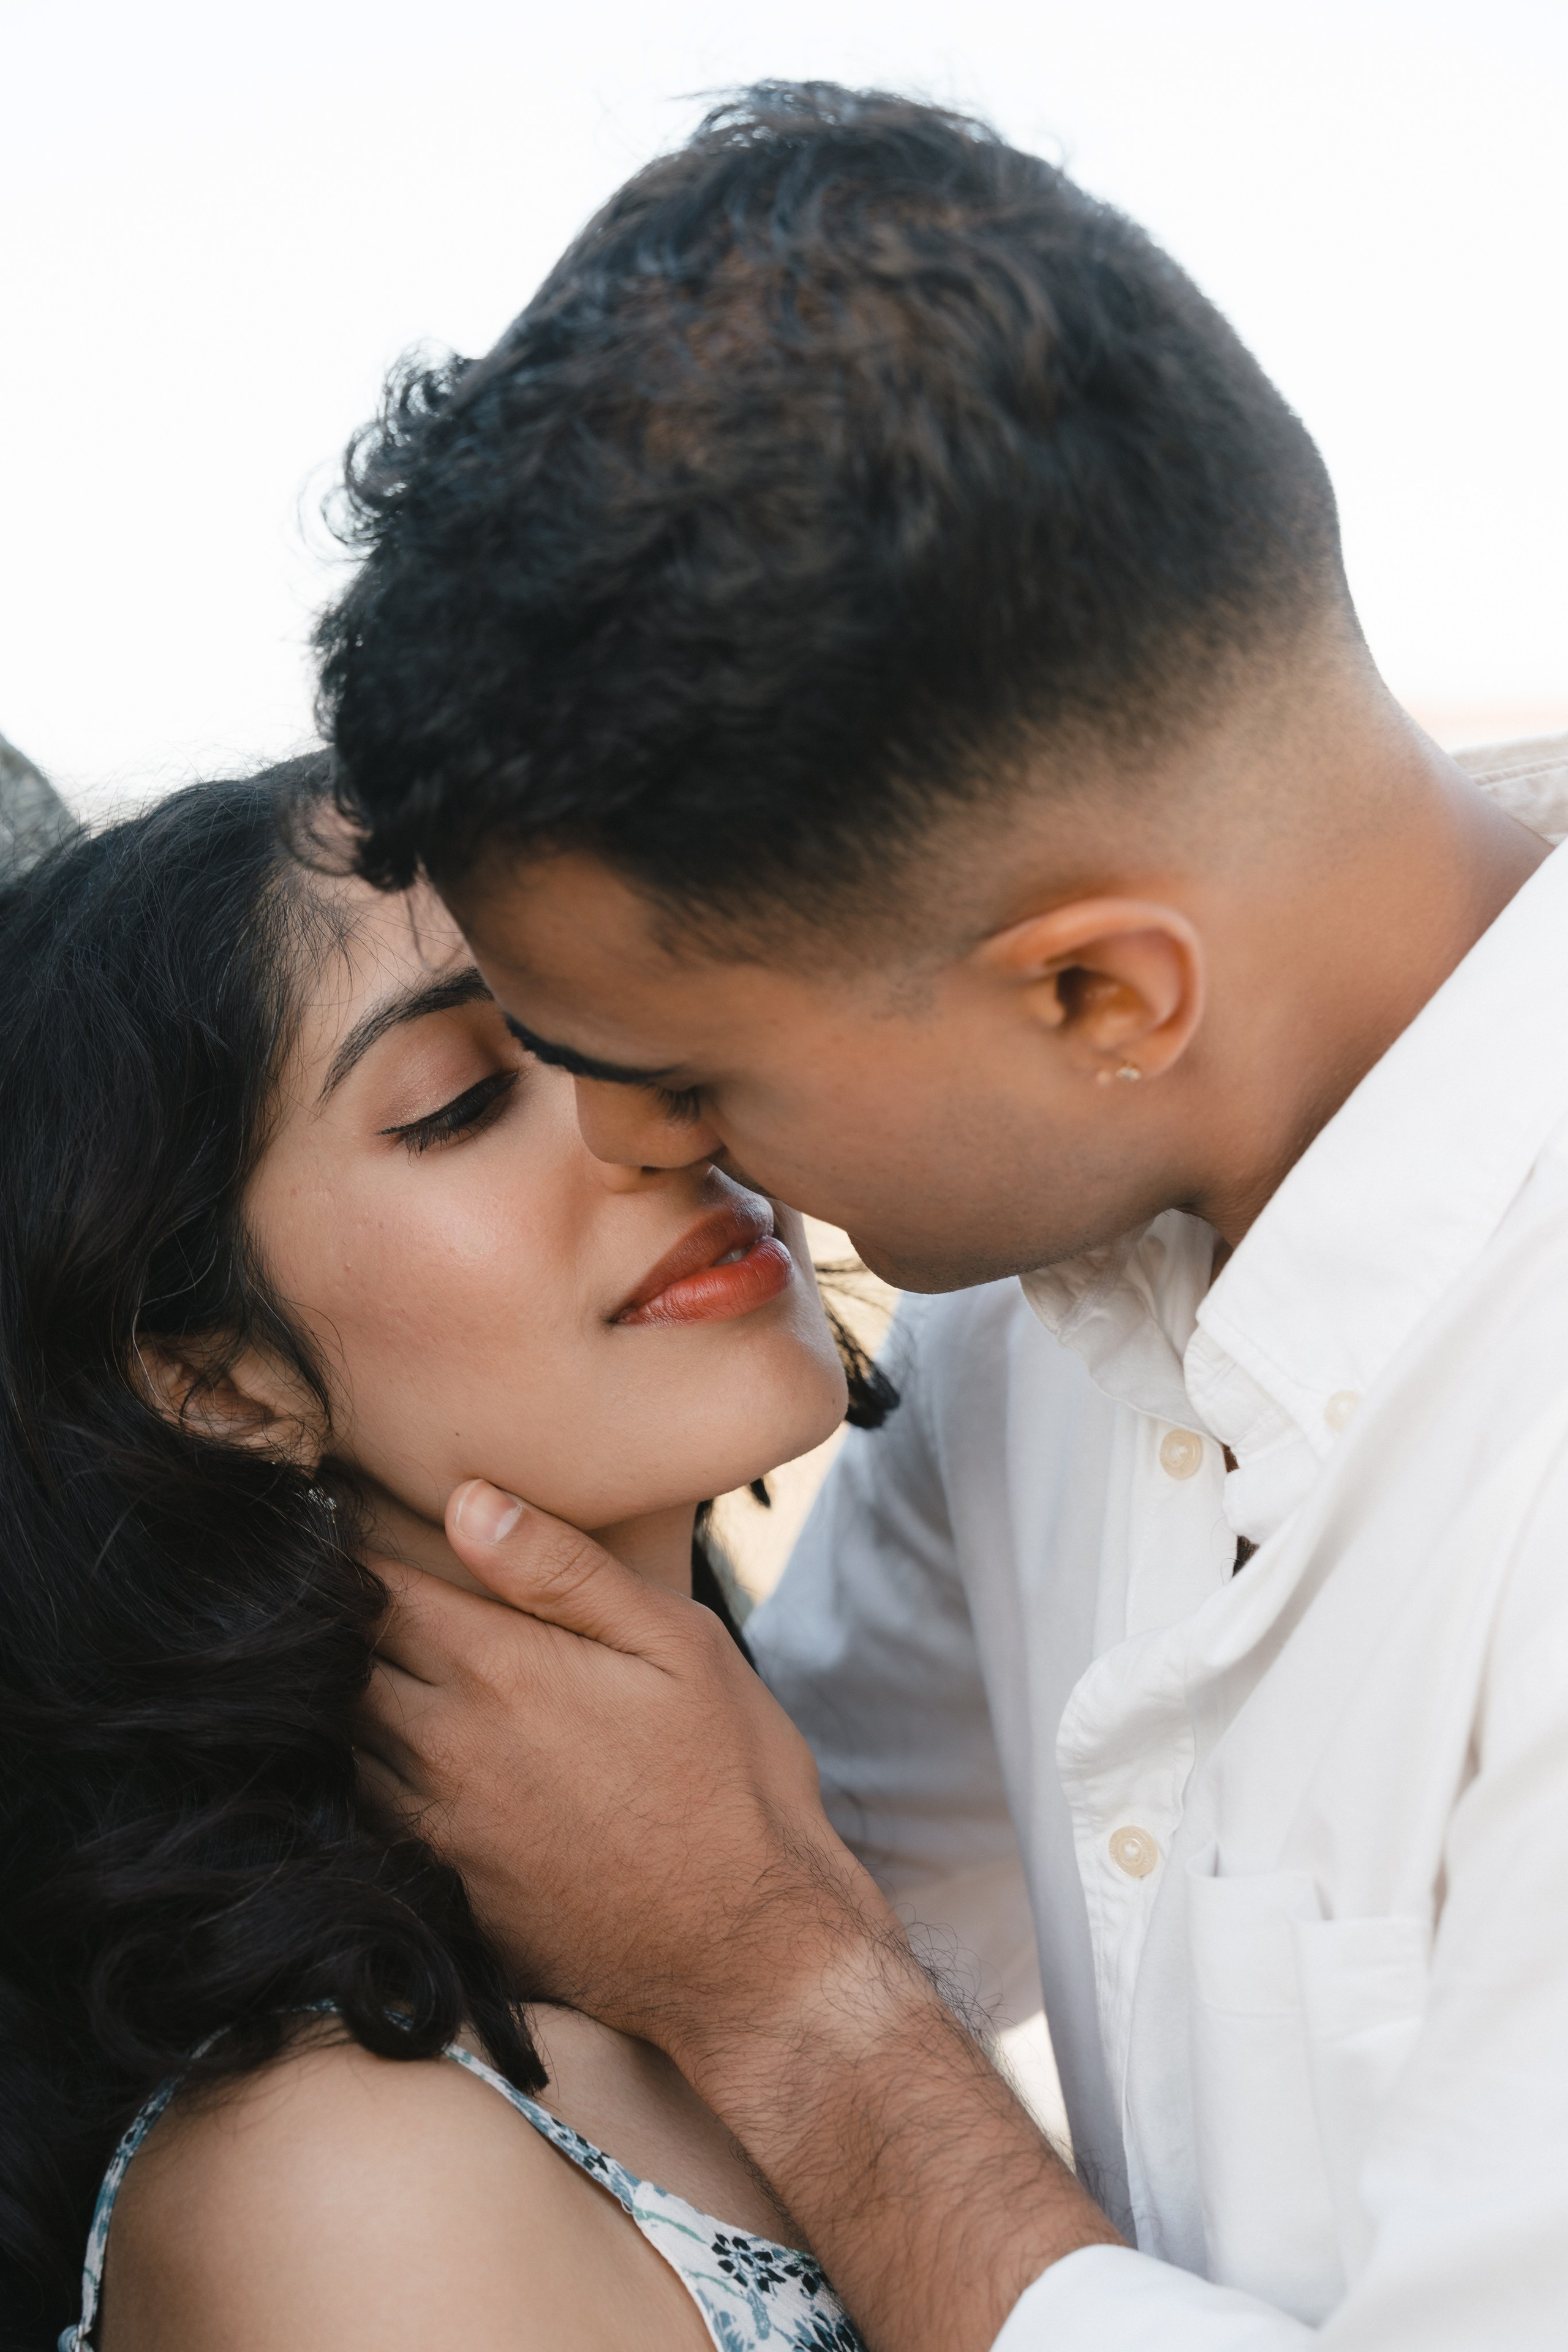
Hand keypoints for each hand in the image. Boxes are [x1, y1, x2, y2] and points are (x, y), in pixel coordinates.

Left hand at [358, 1482, 1117, 2351]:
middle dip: (341, 1620)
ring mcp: (434, 1828)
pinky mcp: (441, 1891)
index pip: (374, 1589)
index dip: (355, 1550)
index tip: (353, 1524)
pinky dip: (366, 1774)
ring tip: (372, 1662)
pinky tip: (402, 1756)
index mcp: (496, 1671)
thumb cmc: (730, 1780)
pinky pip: (364, 1815)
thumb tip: (465, 1499)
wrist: (750, 1953)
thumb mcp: (676, 1644)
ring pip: (341, 1739)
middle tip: (355, 1590)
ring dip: (345, 1697)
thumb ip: (563, 1569)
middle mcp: (443, 1748)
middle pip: (340, 1662)